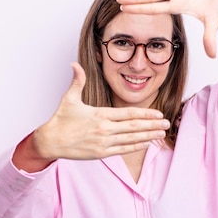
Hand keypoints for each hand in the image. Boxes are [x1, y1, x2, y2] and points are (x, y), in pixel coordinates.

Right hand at [27, 62, 169, 163]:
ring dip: (148, 136)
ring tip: (161, 133)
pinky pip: (123, 150)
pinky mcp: (101, 153)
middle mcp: (104, 129)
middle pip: (134, 127)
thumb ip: (77, 81)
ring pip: (131, 139)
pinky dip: (136, 146)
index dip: (146, 114)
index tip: (158, 113)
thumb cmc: (61, 119)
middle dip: (152, 125)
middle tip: (167, 123)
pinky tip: (146, 143)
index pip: (129, 114)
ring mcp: (103, 143)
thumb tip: (75, 64)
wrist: (51, 141)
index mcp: (100, 115)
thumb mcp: (69, 98)